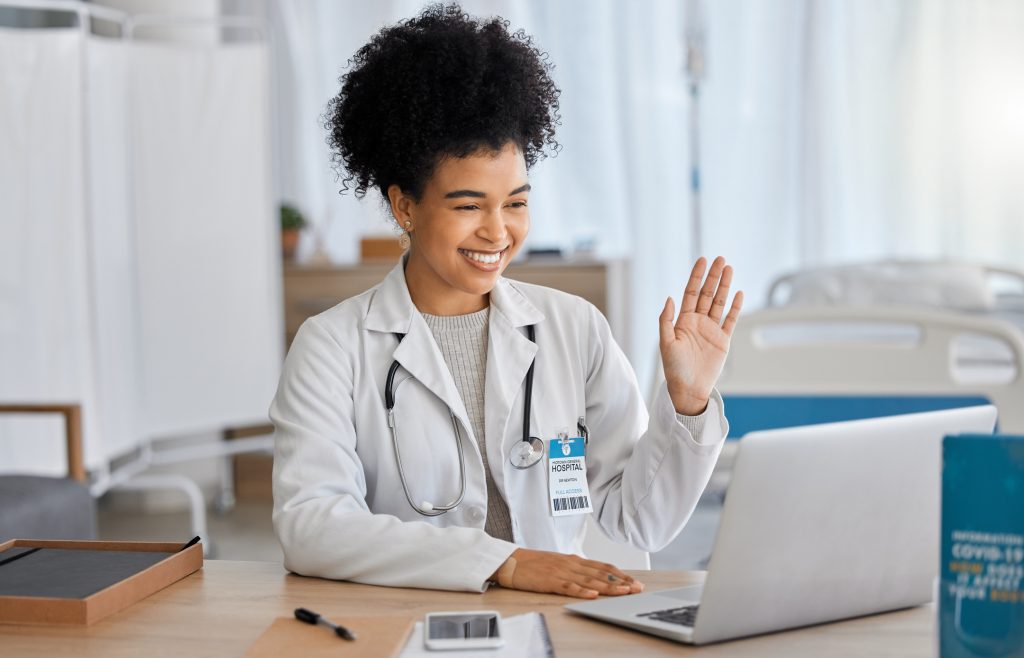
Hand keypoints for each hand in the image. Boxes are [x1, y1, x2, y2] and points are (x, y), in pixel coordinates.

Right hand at [490, 548, 643, 598]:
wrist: (511, 561)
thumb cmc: (534, 564)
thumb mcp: (559, 563)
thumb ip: (576, 569)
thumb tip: (593, 577)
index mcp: (574, 560)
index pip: (603, 566)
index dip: (620, 574)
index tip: (634, 581)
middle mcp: (571, 564)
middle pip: (600, 573)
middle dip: (621, 581)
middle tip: (637, 588)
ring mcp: (561, 572)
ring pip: (589, 580)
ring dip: (608, 587)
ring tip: (623, 592)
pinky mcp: (550, 581)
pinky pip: (569, 587)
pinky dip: (582, 591)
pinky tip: (592, 595)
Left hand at [659, 256, 743, 415]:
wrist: (689, 388)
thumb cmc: (674, 368)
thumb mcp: (666, 343)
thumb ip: (666, 321)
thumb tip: (669, 298)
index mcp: (683, 321)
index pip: (691, 293)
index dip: (696, 277)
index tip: (702, 260)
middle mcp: (698, 322)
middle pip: (707, 294)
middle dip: (713, 276)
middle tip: (720, 259)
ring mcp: (711, 330)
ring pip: (719, 303)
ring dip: (724, 286)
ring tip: (729, 268)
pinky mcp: (723, 340)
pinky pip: (730, 320)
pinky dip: (735, 307)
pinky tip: (738, 293)